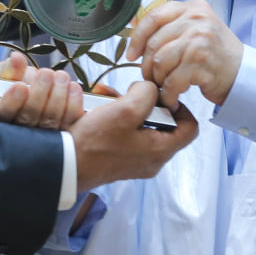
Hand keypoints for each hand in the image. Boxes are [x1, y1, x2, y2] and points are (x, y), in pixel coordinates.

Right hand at [0, 52, 83, 129]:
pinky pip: (70, 123)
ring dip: (58, 96)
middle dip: (39, 93)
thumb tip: (16, 58)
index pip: (4, 112)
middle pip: (29, 118)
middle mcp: (21, 128)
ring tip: (61, 76)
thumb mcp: (6, 73)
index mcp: (2, 114)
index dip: (12, 101)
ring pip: (50, 121)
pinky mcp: (64, 131)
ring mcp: (43, 134)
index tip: (20, 86)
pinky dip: (74, 104)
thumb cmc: (17, 82)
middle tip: (46, 73)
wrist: (38, 89)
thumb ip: (9, 67)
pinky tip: (73, 88)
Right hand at [70, 80, 197, 194]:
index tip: (163, 95)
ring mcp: (135, 160)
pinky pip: (126, 133)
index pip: (190, 128)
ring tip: (107, 96)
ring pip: (142, 126)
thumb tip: (150, 90)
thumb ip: (147, 93)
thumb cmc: (95, 142)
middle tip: (128, 94)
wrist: (65, 164)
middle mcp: (152, 159)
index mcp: (160, 150)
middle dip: (145, 102)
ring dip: (126, 107)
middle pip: (164, 124)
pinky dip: (116, 117)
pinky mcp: (119, 159)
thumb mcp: (125, 109)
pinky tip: (99, 107)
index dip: (181, 107)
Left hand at [125, 0, 243, 104]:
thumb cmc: (216, 55)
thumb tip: (134, 27)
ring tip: (164, 88)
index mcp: (193, 8)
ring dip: (158, 80)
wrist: (244, 75)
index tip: (131, 54)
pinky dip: (168, 94)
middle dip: (148, 66)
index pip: (153, 17)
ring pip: (161, 62)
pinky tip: (172, 98)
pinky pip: (172, 81)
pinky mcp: (202, 63)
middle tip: (151, 79)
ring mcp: (200, 40)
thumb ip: (171, 26)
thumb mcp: (196, 30)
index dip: (137, 38)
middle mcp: (197, 20)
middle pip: (154, 43)